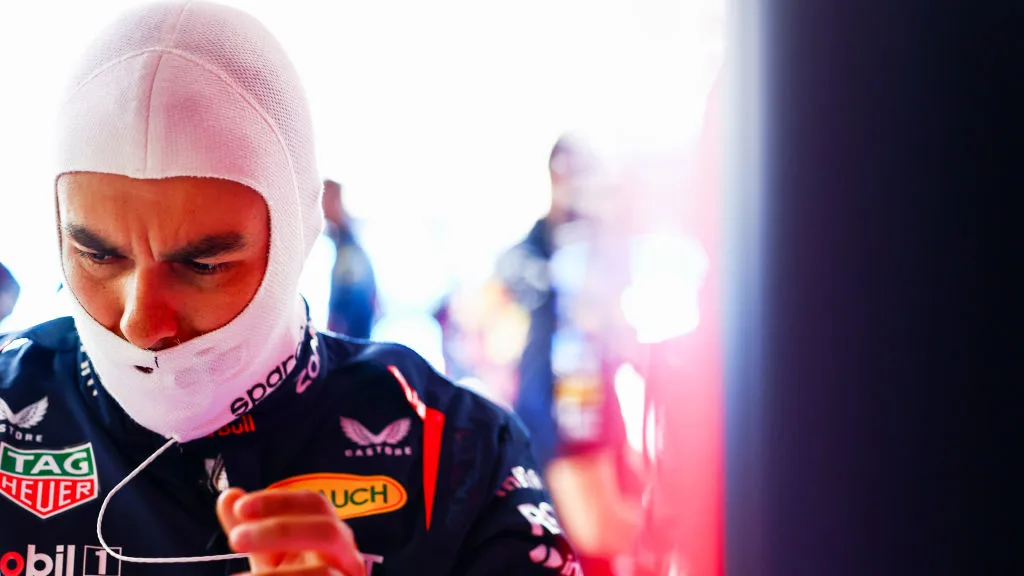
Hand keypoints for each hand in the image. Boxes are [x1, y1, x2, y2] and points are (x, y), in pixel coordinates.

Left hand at [217, 487, 366, 575]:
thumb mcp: (267, 554)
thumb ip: (249, 528)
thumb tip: (229, 497)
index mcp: (330, 532)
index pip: (315, 504)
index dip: (278, 501)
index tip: (241, 507)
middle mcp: (347, 555)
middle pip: (328, 531)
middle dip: (281, 531)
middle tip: (238, 538)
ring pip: (324, 574)